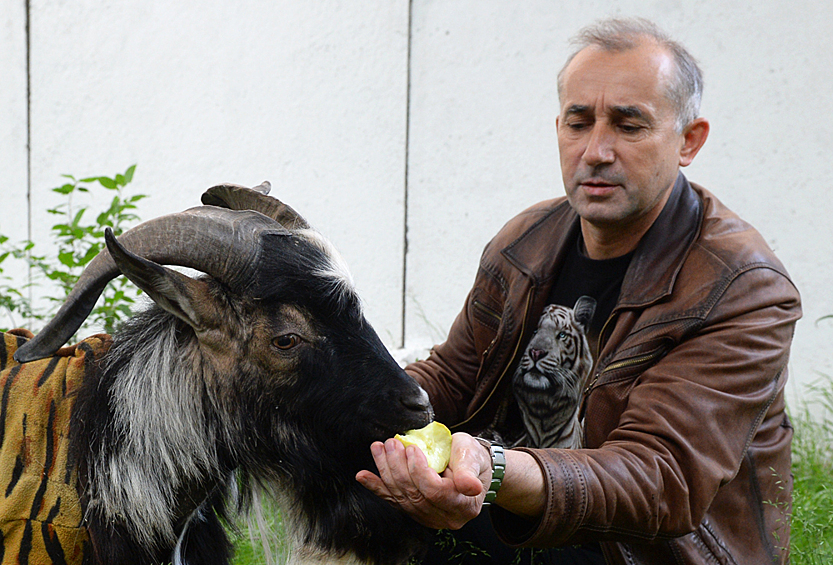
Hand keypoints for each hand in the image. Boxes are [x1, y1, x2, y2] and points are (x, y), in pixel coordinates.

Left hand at [356, 432, 492, 529]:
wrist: (469, 466)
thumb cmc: (472, 457)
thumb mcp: (472, 456)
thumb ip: (469, 471)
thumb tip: (471, 487)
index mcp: (463, 506)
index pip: (434, 491)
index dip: (419, 470)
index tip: (412, 448)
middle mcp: (445, 517)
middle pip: (414, 494)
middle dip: (398, 467)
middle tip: (391, 443)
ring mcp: (428, 517)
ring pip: (401, 496)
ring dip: (385, 471)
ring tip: (379, 449)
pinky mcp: (414, 511)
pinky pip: (393, 500)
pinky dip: (376, 487)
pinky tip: (363, 476)